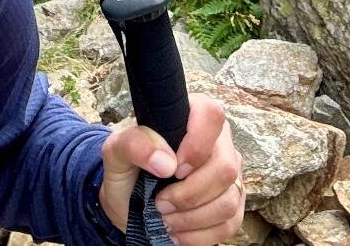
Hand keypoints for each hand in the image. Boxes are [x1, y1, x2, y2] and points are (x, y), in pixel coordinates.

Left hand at [98, 95, 243, 245]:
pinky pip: (230, 224)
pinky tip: (178, 231)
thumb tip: (166, 161)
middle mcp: (219, 142)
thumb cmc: (127, 171)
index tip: (172, 169)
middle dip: (189, 195)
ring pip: (229, 200)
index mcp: (193, 115)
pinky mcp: (233, 204)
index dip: (195, 146)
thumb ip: (134, 144)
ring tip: (167, 219)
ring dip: (192, 218)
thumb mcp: (116, 152)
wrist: (129, 204)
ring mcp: (230, 174)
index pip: (212, 115)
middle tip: (161, 203)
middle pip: (225, 167)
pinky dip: (199, 235)